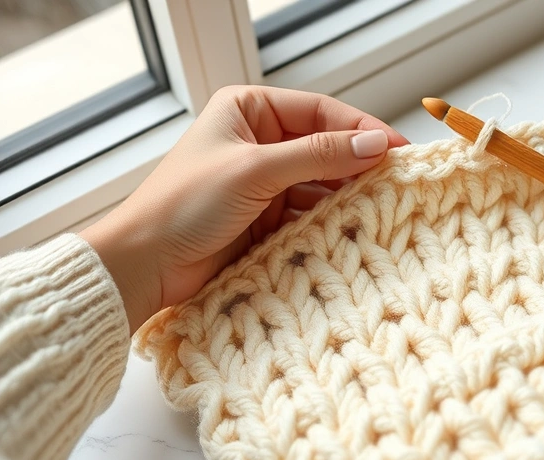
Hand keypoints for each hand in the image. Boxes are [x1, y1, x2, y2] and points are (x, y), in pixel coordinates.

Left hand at [81, 85, 408, 333]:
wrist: (145, 264)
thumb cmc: (184, 204)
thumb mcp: (256, 170)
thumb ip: (318, 155)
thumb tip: (373, 145)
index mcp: (248, 110)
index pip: (320, 112)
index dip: (360, 129)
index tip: (396, 148)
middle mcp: (258, 142)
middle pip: (325, 147)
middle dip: (358, 164)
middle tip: (398, 180)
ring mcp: (264, 181)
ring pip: (321, 183)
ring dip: (346, 196)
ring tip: (380, 208)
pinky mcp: (266, 217)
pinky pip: (310, 213)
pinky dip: (329, 220)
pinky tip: (351, 227)